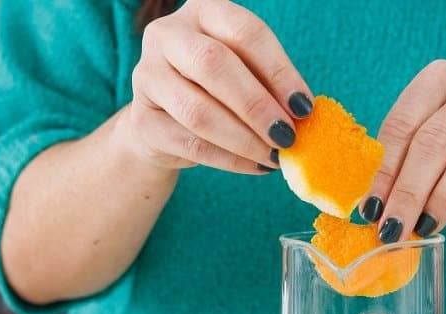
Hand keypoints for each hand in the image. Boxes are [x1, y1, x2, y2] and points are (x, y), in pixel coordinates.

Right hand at [121, 0, 312, 174]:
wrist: (164, 124)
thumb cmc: (216, 91)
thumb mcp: (244, 74)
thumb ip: (268, 84)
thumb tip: (301, 113)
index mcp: (202, 11)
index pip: (245, 32)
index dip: (279, 71)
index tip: (303, 107)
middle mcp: (167, 35)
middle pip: (214, 65)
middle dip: (257, 106)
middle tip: (287, 136)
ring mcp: (146, 75)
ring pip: (199, 111)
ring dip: (244, 139)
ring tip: (274, 156)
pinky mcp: (141, 120)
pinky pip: (191, 144)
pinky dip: (230, 160)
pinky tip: (256, 167)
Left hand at [362, 60, 445, 241]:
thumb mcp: (431, 150)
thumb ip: (401, 167)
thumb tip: (369, 209)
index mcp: (439, 80)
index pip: (403, 125)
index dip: (384, 171)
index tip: (371, 210)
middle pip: (434, 142)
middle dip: (409, 192)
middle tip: (393, 228)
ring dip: (442, 200)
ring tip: (423, 230)